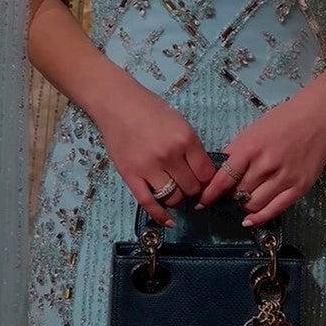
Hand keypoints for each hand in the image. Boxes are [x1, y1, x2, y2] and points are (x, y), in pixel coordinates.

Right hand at [93, 83, 216, 226]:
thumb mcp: (180, 123)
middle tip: (187, 184)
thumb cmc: (150, 109)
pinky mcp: (130, 176)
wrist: (117, 103)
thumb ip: (192, 147)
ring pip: (173, 197)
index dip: (207, 180)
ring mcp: (149, 167)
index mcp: (185, 139)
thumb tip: (203, 173)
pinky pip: (148, 203)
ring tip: (175, 190)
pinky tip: (169, 222)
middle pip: (191, 188)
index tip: (203, 180)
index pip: (206, 173)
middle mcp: (169, 155)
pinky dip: (160, 216)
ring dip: (178, 198)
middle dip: (193, 189)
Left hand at [195, 91, 325, 226]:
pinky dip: (260, 217)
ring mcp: (284, 177)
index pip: (224, 178)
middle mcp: (266, 165)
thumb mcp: (253, 129)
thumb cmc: (283, 119)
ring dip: (244, 205)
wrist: (318, 115)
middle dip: (230, 196)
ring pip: (254, 203)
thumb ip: (237, 151)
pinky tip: (250, 220)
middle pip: (238, 192)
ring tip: (242, 201)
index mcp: (250, 147)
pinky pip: (275, 209)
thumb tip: (220, 172)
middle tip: (228, 196)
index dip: (210, 193)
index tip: (200, 202)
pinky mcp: (300, 186)